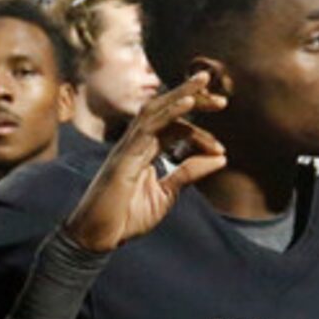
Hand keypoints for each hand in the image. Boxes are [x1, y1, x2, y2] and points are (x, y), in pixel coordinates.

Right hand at [63, 73, 226, 251]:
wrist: (97, 236)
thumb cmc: (125, 217)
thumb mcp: (167, 193)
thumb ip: (189, 173)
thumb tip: (221, 158)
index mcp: (144, 151)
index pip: (174, 129)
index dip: (200, 134)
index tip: (221, 149)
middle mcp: (135, 143)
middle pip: (164, 110)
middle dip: (191, 97)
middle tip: (220, 98)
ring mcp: (128, 147)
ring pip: (156, 110)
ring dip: (182, 94)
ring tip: (204, 81)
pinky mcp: (125, 156)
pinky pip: (148, 127)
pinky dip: (170, 112)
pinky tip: (188, 102)